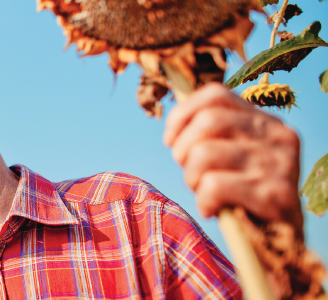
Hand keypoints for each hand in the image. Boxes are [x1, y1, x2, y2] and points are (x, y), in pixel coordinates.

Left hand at [163, 83, 302, 228]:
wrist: (282, 240)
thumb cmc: (246, 195)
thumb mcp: (235, 156)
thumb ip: (215, 135)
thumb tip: (175, 121)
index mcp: (267, 122)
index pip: (215, 95)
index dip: (182, 115)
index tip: (170, 141)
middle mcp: (277, 136)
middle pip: (207, 122)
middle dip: (183, 151)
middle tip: (190, 174)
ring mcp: (279, 163)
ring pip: (204, 153)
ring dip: (192, 179)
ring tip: (204, 192)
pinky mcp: (275, 193)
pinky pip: (214, 185)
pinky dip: (204, 201)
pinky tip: (213, 210)